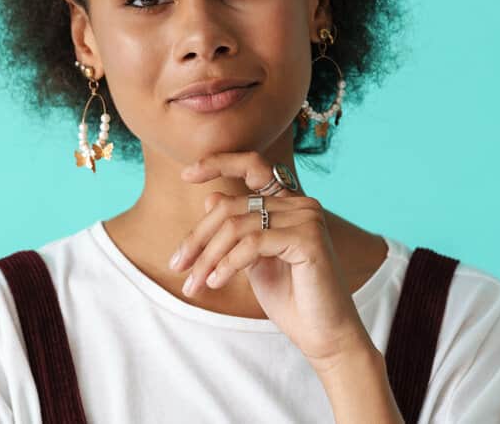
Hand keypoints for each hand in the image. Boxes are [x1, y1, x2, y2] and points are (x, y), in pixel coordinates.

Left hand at [172, 150, 375, 372]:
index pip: (252, 166)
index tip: (186, 175)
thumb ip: (237, 229)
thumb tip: (210, 197)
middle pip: (232, 207)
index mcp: (289, 203)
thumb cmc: (290, 298)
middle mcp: (301, 203)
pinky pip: (252, 243)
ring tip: (194, 284)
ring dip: (208, 257)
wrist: (322, 335)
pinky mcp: (308, 238)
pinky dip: (227, 264)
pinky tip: (215, 283)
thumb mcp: (252, 259)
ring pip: (237, 226)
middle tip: (177, 266)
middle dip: (198, 238)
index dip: (217, 164)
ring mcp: (307, 217)